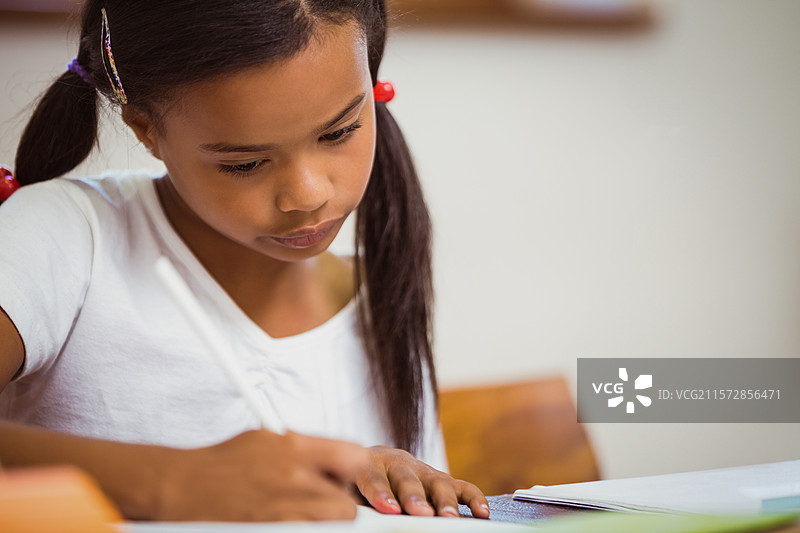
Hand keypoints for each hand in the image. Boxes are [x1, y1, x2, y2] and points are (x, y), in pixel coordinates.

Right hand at [157, 430, 368, 520]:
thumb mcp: (265, 439)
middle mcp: (292, 479)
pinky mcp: (269, 532)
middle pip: (346, 506)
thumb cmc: (220, 463)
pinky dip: (301, 531)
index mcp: (294, 447)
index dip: (355, 472)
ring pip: (329, 528)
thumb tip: (336, 460)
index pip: (354, 457)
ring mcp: (280, 512)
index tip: (347, 480)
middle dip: (339, 510)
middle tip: (323, 508)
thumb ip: (303, 449)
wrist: (179, 486)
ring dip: (321, 526)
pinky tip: (288, 526)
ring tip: (303, 519)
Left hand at [354, 446, 489, 518]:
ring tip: (449, 517)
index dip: (381, 492)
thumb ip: (351, 500)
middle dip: (414, 496)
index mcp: (368, 462)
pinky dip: (472, 498)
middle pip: (407, 477)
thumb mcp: (347, 491)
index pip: (373, 476)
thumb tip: (349, 515)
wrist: (365, 467)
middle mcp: (397, 462)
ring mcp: (421, 469)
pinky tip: (481, 512)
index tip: (388, 508)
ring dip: (443, 500)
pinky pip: (461, 487)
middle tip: (420, 512)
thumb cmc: (352, 485)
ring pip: (435, 481)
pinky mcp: (440, 478)